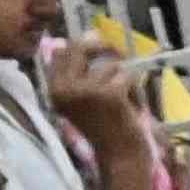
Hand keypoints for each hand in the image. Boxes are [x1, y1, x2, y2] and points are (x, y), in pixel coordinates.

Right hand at [40, 35, 156, 156]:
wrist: (119, 156)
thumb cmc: (105, 129)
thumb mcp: (84, 99)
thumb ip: (82, 70)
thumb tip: (91, 33)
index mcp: (54, 89)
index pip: (60, 52)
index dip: (82, 46)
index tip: (99, 50)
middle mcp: (64, 88)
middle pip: (80, 48)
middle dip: (103, 48)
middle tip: (119, 56)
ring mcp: (86, 90)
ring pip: (112, 65)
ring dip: (125, 80)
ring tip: (126, 101)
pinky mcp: (110, 94)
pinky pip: (128, 77)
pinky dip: (135, 91)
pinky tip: (133, 109)